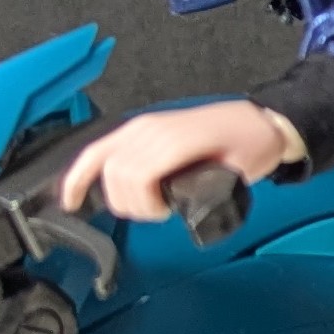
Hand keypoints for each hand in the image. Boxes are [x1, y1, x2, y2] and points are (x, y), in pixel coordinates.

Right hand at [60, 100, 307, 222]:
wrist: (261, 120)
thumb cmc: (252, 144)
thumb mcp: (236, 172)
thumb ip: (204, 189)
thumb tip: (174, 205)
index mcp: (174, 139)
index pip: (137, 178)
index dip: (145, 205)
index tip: (164, 213)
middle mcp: (151, 129)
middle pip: (116, 175)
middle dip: (130, 204)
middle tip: (157, 212)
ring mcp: (142, 126)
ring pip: (102, 164)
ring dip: (113, 194)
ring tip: (138, 205)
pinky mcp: (139, 129)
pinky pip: (100, 150)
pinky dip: (82, 172)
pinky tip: (73, 193)